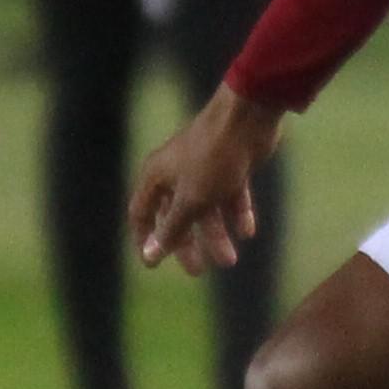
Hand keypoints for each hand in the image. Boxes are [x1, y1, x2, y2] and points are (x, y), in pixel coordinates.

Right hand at [128, 83, 284, 275]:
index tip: (153, 265)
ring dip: (216, 235)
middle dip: (186, 244)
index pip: (140, 213)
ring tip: (230, 260)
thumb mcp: (190, 201)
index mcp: (156, 176)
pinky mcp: (231, 166)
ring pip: (206, 210)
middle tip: (199, 270)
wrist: (248, 118)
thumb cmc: (212, 158)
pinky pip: (230, 196)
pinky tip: (247, 232)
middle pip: (176, 216)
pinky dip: (236, 214)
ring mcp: (205, 169)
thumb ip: (171, 229)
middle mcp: (176, 173)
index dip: (145, 239)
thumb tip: (150, 255)